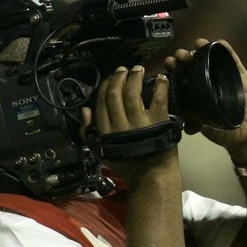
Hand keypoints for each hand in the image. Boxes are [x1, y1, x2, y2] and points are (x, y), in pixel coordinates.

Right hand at [80, 64, 177, 181]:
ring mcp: (139, 123)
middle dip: (118, 78)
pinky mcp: (158, 122)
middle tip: (124, 69)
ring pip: (133, 94)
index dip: (106, 86)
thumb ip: (89, 132)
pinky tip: (161, 78)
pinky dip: (160, 87)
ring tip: (138, 69)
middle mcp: (120, 125)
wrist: (151, 177)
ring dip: (135, 78)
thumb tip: (85, 110)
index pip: (101, 102)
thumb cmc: (127, 165)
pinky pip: (158, 100)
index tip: (111, 78)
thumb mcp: (100, 150)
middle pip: (115, 95)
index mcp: (105, 130)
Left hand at [166, 39, 246, 163]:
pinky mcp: (241, 77)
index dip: (174, 70)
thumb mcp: (208, 130)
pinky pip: (234, 62)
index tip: (169, 64)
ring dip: (202, 49)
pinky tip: (220, 43)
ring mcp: (224, 78)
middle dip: (184, 58)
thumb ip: (198, 125)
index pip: (181, 78)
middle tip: (180, 55)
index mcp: (195, 95)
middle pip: (193, 66)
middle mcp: (207, 83)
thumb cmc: (226, 133)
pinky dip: (227, 51)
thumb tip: (186, 125)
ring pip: (211, 60)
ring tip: (198, 43)